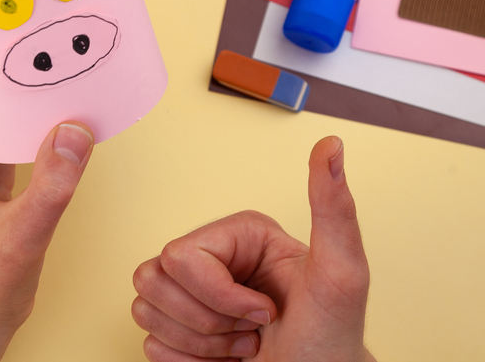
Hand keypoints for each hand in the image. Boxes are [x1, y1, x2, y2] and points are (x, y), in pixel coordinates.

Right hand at [132, 137, 374, 361]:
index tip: (266, 313)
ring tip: (240, 345)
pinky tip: (223, 360)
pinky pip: (149, 346)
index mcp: (237, 234)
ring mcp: (189, 294)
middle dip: (206, 321)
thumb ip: (333, 206)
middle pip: (152, 278)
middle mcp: (208, 257)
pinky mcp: (177, 329)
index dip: (218, 295)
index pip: (180, 255)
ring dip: (197, 345)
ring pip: (143, 310)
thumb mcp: (341, 273)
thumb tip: (331, 145)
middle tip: (251, 330)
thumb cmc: (331, 338)